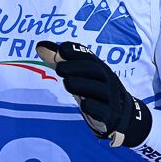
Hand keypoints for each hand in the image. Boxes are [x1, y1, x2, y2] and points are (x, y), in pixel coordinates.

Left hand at [36, 41, 151, 147]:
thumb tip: (39, 46)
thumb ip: (60, 60)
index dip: (76, 52)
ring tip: (67, 83)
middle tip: (59, 68)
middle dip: (78, 67)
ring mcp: (109, 98)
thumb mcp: (80, 74)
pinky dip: (93, 107)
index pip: (88, 56)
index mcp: (99, 68)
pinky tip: (83, 105)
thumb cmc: (94, 90)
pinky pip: (102, 110)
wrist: (121, 115)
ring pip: (99, 89)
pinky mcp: (109, 115)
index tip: (62, 49)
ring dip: (82, 85)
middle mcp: (106, 80)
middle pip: (95, 70)